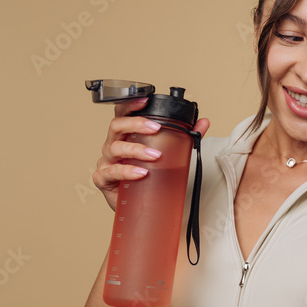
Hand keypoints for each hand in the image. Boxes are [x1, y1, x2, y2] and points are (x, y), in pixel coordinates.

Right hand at [92, 97, 210, 210]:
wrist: (137, 206)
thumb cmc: (147, 176)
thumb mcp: (167, 155)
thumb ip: (185, 138)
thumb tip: (203, 123)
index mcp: (125, 135)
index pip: (123, 114)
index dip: (130, 104)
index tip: (145, 100)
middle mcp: (113, 145)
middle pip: (117, 126)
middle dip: (136, 124)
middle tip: (156, 128)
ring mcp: (106, 161)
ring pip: (115, 148)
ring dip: (136, 149)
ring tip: (155, 155)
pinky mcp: (103, 179)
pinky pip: (111, 172)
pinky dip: (127, 171)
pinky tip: (141, 173)